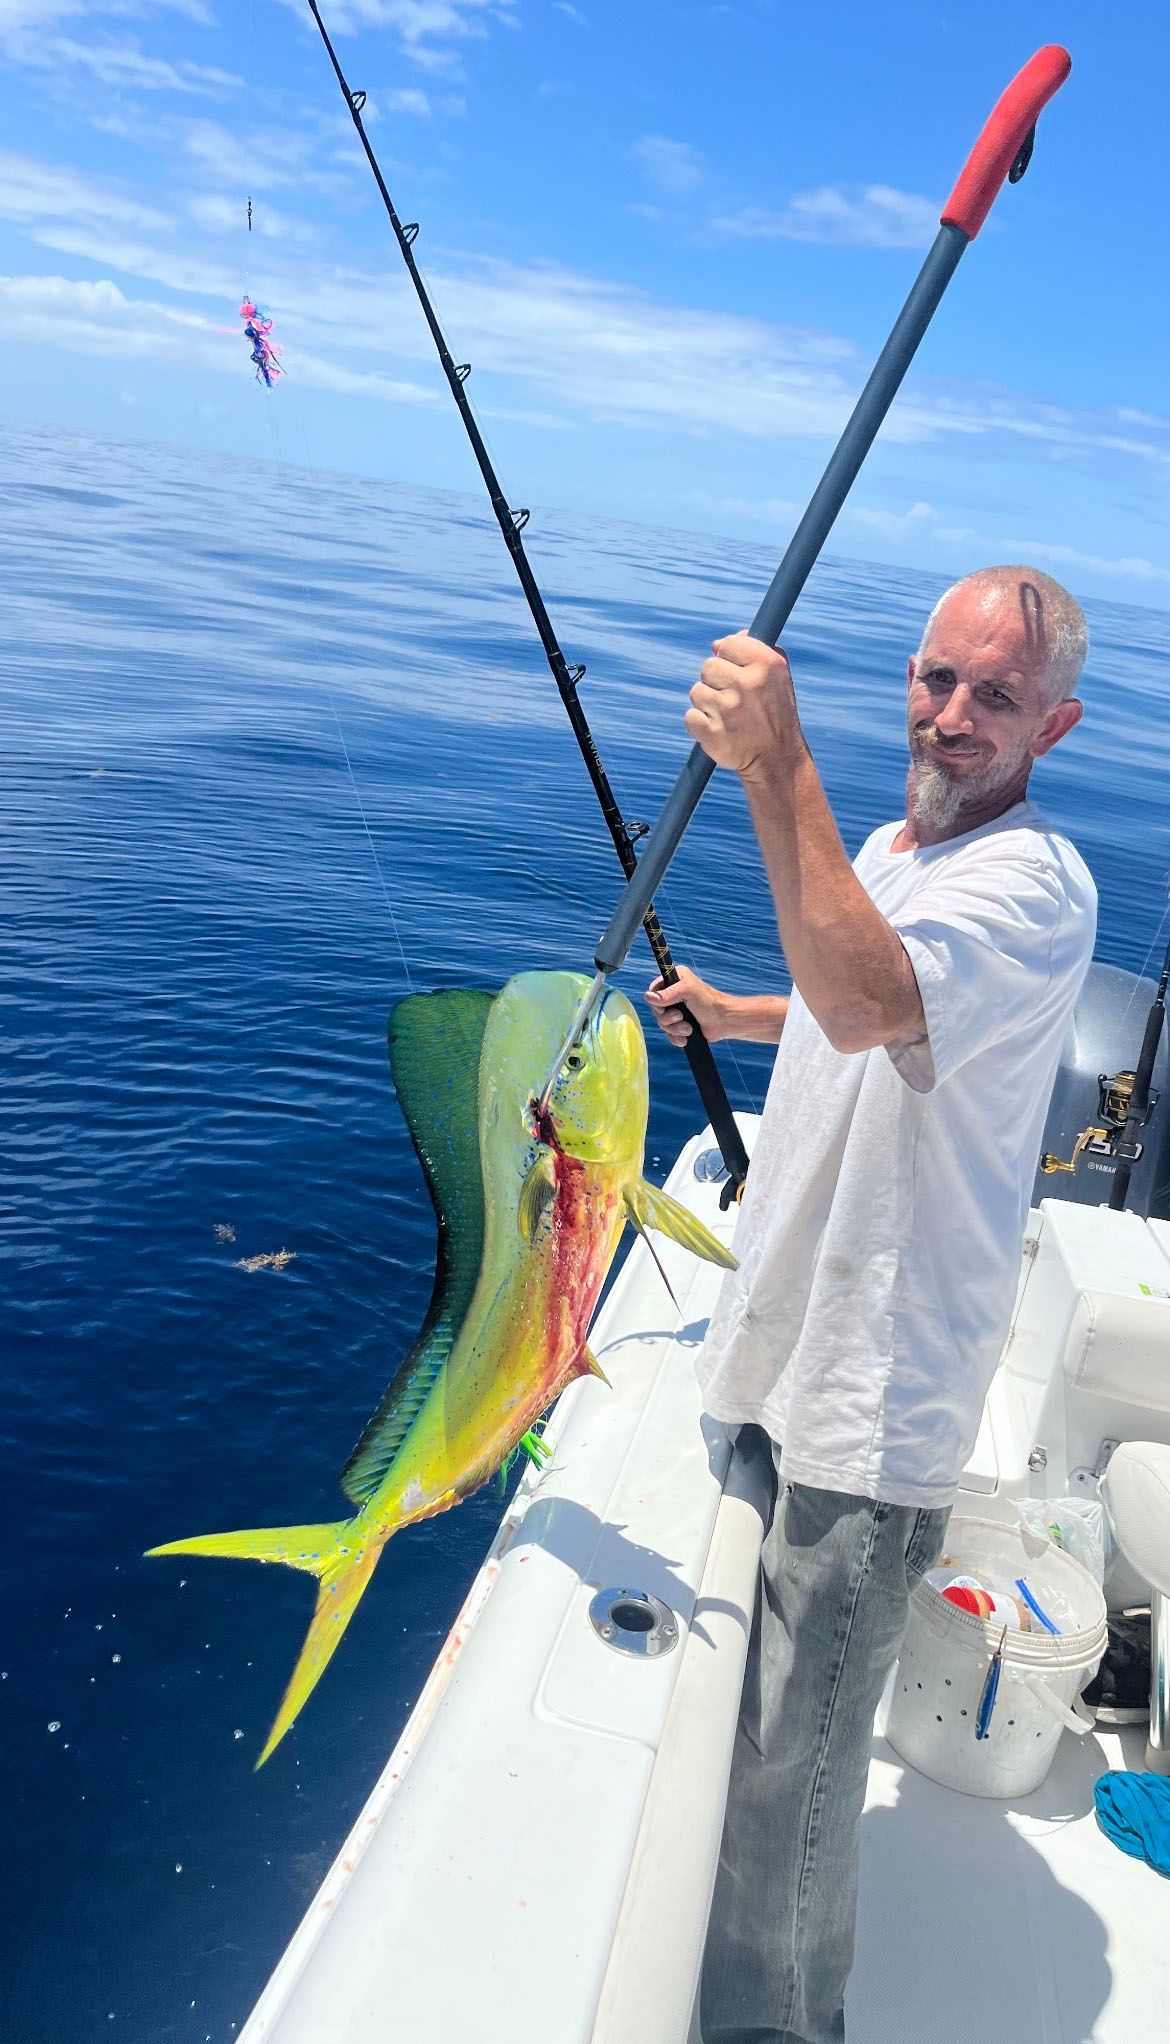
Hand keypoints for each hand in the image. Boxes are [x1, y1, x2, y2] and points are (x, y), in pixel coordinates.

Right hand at [645, 966, 727, 1045]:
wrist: (723, 1021)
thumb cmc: (708, 1001)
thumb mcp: (686, 991)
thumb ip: (666, 993)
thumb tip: (647, 997)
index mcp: (674, 980)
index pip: (653, 990)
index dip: (656, 1001)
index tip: (665, 1005)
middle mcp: (673, 995)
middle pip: (656, 1010)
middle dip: (668, 1018)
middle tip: (681, 1016)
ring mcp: (676, 1012)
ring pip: (662, 1024)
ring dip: (675, 1029)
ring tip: (689, 1028)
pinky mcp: (680, 1026)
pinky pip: (669, 1035)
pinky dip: (677, 1038)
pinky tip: (687, 1036)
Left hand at [685, 631, 803, 777]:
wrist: (776, 759)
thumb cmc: (774, 713)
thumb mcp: (778, 677)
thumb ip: (755, 652)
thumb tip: (720, 643)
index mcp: (767, 665)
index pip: (727, 644)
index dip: (728, 658)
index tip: (736, 673)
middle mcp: (748, 684)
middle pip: (708, 666)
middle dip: (716, 681)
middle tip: (732, 699)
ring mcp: (729, 710)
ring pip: (697, 692)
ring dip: (707, 704)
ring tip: (728, 716)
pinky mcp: (713, 733)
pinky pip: (690, 717)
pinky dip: (700, 724)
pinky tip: (718, 730)